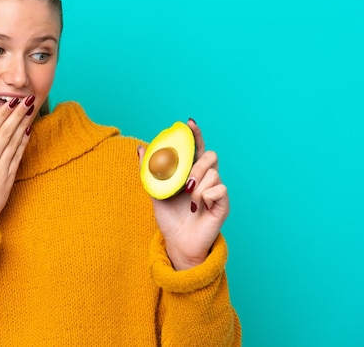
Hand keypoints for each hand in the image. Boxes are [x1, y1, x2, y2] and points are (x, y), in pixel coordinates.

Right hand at [0, 96, 35, 231]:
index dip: (1, 114)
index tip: (10, 102)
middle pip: (6, 133)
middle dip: (17, 114)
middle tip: (26, 100)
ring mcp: (1, 170)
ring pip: (14, 142)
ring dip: (23, 124)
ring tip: (30, 110)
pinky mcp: (9, 179)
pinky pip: (18, 157)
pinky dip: (24, 143)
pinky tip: (28, 131)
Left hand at [138, 119, 228, 269]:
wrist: (177, 242)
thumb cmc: (169, 217)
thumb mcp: (155, 192)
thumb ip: (149, 171)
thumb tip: (141, 148)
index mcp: (192, 171)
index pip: (197, 147)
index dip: (195, 134)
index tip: (189, 122)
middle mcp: (206, 177)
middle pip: (210, 156)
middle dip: (196, 166)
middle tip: (185, 182)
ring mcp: (216, 190)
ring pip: (213, 173)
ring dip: (197, 187)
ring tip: (189, 201)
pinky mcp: (223, 203)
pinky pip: (219, 190)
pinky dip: (206, 197)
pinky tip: (199, 208)